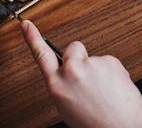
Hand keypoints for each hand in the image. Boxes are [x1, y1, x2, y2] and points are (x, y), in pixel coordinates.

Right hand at [21, 20, 141, 127]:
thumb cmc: (97, 125)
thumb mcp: (68, 110)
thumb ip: (63, 88)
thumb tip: (67, 76)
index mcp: (58, 86)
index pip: (41, 56)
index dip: (32, 38)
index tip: (26, 24)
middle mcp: (71, 72)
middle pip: (72, 50)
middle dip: (80, 59)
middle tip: (90, 81)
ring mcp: (91, 64)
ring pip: (93, 59)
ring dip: (99, 71)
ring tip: (106, 94)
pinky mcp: (109, 61)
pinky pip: (109, 63)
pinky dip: (113, 74)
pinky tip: (115, 90)